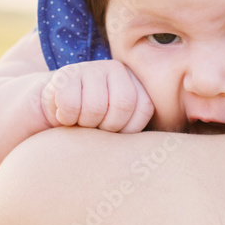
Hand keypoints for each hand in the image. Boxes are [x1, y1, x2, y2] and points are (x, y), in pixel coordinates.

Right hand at [40, 60, 154, 132]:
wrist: (51, 113)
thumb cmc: (91, 127)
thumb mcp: (119, 128)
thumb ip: (138, 130)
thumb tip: (173, 156)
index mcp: (135, 83)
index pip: (143, 109)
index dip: (126, 129)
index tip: (112, 131)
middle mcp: (117, 69)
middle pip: (123, 105)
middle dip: (106, 126)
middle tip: (93, 126)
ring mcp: (91, 68)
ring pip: (95, 107)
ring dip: (82, 123)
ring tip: (78, 119)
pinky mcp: (65, 74)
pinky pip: (70, 105)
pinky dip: (64, 117)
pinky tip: (62, 113)